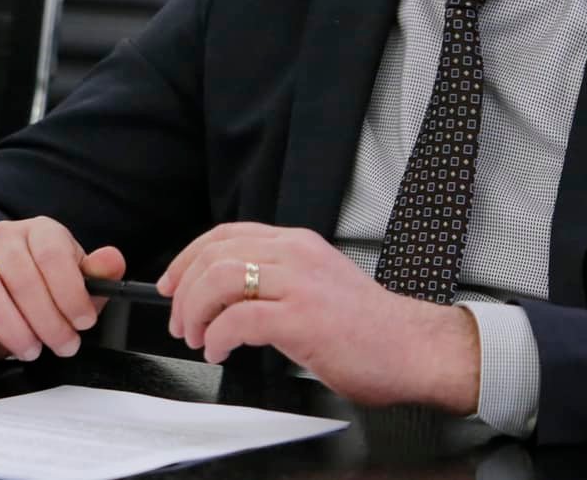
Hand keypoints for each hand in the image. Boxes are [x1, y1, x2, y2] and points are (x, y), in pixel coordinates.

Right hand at [0, 217, 125, 362]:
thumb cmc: (43, 288)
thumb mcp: (75, 282)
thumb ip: (97, 276)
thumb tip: (113, 260)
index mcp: (39, 232)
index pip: (53, 254)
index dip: (71, 292)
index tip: (83, 322)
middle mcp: (2, 239)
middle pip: (21, 275)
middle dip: (46, 319)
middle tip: (62, 346)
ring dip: (11, 326)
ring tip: (30, 349)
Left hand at [157, 223, 480, 413]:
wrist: (414, 349)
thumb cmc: (369, 328)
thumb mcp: (317, 284)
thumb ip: (278, 279)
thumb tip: (229, 296)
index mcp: (298, 244)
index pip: (226, 235)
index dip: (188, 257)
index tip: (172, 282)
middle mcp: (295, 256)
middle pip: (215, 255)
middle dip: (185, 290)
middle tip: (179, 320)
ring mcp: (298, 285)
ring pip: (220, 281)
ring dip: (195, 312)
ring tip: (197, 337)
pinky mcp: (301, 319)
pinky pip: (238, 321)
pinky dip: (217, 338)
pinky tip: (219, 352)